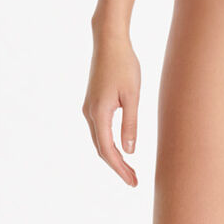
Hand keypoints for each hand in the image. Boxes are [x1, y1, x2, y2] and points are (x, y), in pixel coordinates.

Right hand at [82, 27, 141, 186]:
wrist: (109, 41)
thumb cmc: (124, 64)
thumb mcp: (132, 94)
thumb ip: (130, 123)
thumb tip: (129, 152)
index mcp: (99, 113)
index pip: (108, 150)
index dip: (120, 169)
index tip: (133, 181)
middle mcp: (89, 113)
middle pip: (101, 149)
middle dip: (117, 166)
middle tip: (134, 180)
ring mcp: (88, 107)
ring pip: (99, 140)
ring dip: (112, 156)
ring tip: (129, 168)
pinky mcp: (92, 101)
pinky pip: (99, 129)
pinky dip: (108, 142)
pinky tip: (120, 146)